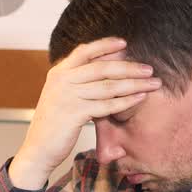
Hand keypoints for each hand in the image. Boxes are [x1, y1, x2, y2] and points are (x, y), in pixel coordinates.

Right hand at [8, 38, 160, 188]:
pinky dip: (126, 101)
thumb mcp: (59, 95)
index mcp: (58, 72)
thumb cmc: (53, 123)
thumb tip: (101, 68)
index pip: (84, 51)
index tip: (124, 43)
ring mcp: (68, 96)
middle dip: (129, 67)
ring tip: (153, 83)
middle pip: (102, 67)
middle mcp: (62, 80)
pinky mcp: (74, 114)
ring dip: (134, 84)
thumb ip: (75, 81)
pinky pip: (107, 105)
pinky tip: (140, 98)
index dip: (105, 45)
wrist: (37, 148)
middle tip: (149, 69)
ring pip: (108, 86)